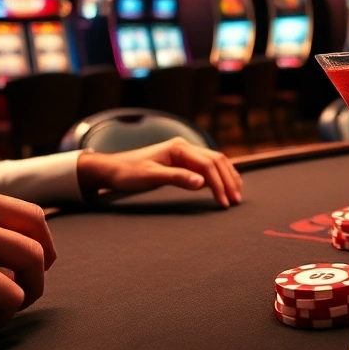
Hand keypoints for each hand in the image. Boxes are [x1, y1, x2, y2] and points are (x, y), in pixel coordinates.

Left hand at [77, 137, 243, 207]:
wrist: (112, 169)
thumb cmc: (128, 173)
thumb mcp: (151, 177)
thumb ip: (177, 178)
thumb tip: (203, 183)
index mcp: (179, 148)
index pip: (208, 165)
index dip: (219, 184)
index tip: (225, 203)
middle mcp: (184, 147)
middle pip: (216, 161)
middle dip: (228, 181)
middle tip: (236, 201)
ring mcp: (184, 152)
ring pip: (215, 161)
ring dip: (227, 177)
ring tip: (236, 194)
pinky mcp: (182, 160)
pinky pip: (207, 165)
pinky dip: (219, 175)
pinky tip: (224, 184)